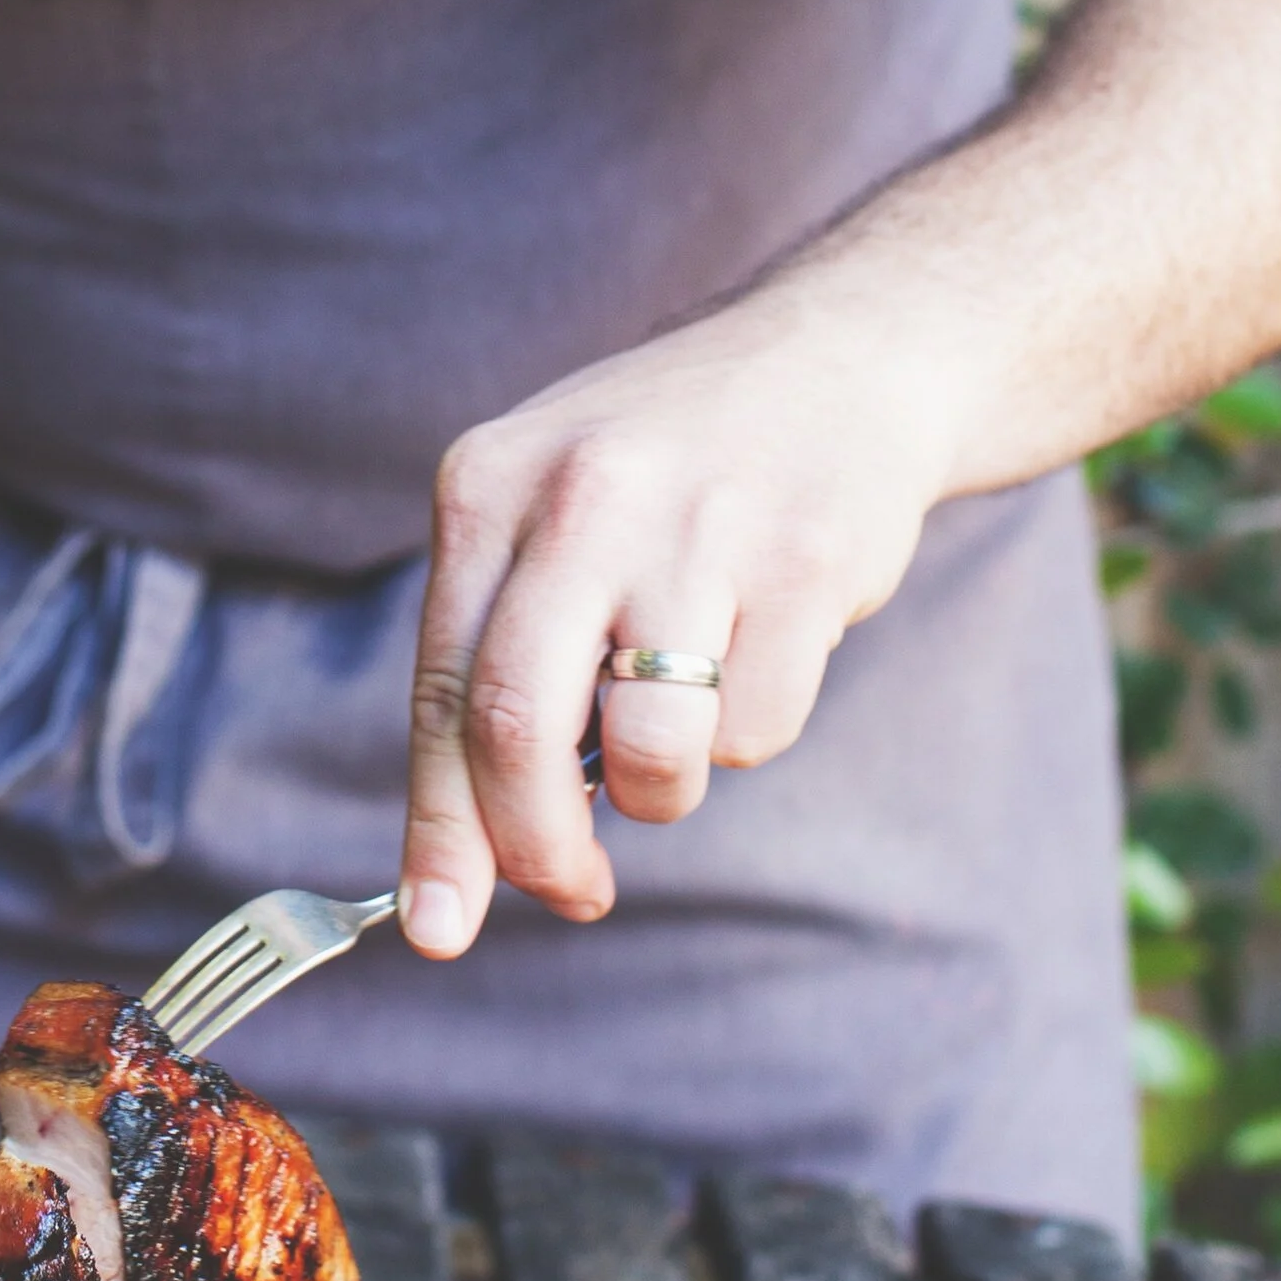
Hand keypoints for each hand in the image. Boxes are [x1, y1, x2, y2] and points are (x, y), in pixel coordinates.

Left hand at [396, 300, 959, 960]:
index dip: (438, 826)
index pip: (441, 689)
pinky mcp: (805, 561)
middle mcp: (579, 499)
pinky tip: (765, 638)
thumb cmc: (671, 468)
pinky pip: (758, 727)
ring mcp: (697, 529)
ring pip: (653, 753)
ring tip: (682, 723)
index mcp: (486, 486)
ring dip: (665, 789)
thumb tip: (461, 862)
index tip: (436, 926)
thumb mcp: (551, 515)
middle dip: (535, 848)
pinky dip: (754, 726)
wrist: (844, 353)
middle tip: (569, 890)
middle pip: (518, 730)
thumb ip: (499, 659)